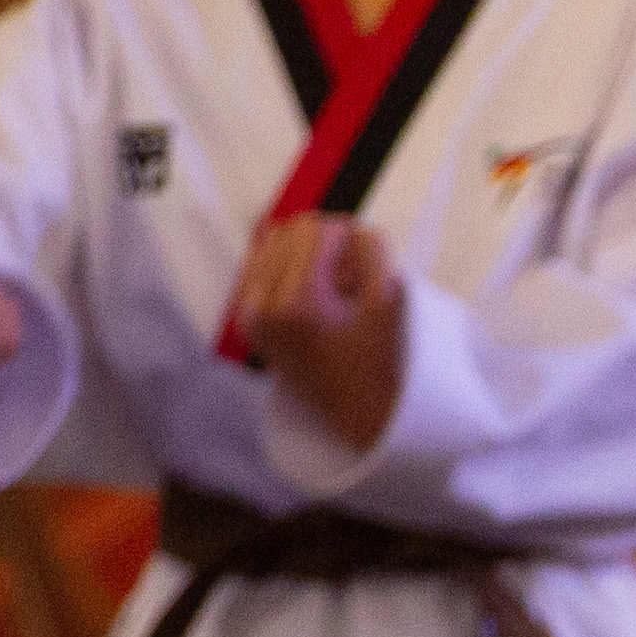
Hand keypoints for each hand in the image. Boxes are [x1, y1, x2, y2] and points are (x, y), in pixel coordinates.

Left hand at [231, 213, 409, 447]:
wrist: (354, 409)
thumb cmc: (377, 359)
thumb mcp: (388, 301)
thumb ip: (372, 252)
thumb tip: (348, 227)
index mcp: (301, 301)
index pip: (316, 230)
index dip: (347, 234)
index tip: (365, 258)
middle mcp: (266, 304)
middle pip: (290, 231)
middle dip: (324, 243)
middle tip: (349, 274)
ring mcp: (251, 313)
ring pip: (271, 243)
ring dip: (304, 252)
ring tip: (330, 283)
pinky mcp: (247, 319)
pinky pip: (258, 267)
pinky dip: (284, 267)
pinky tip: (309, 289)